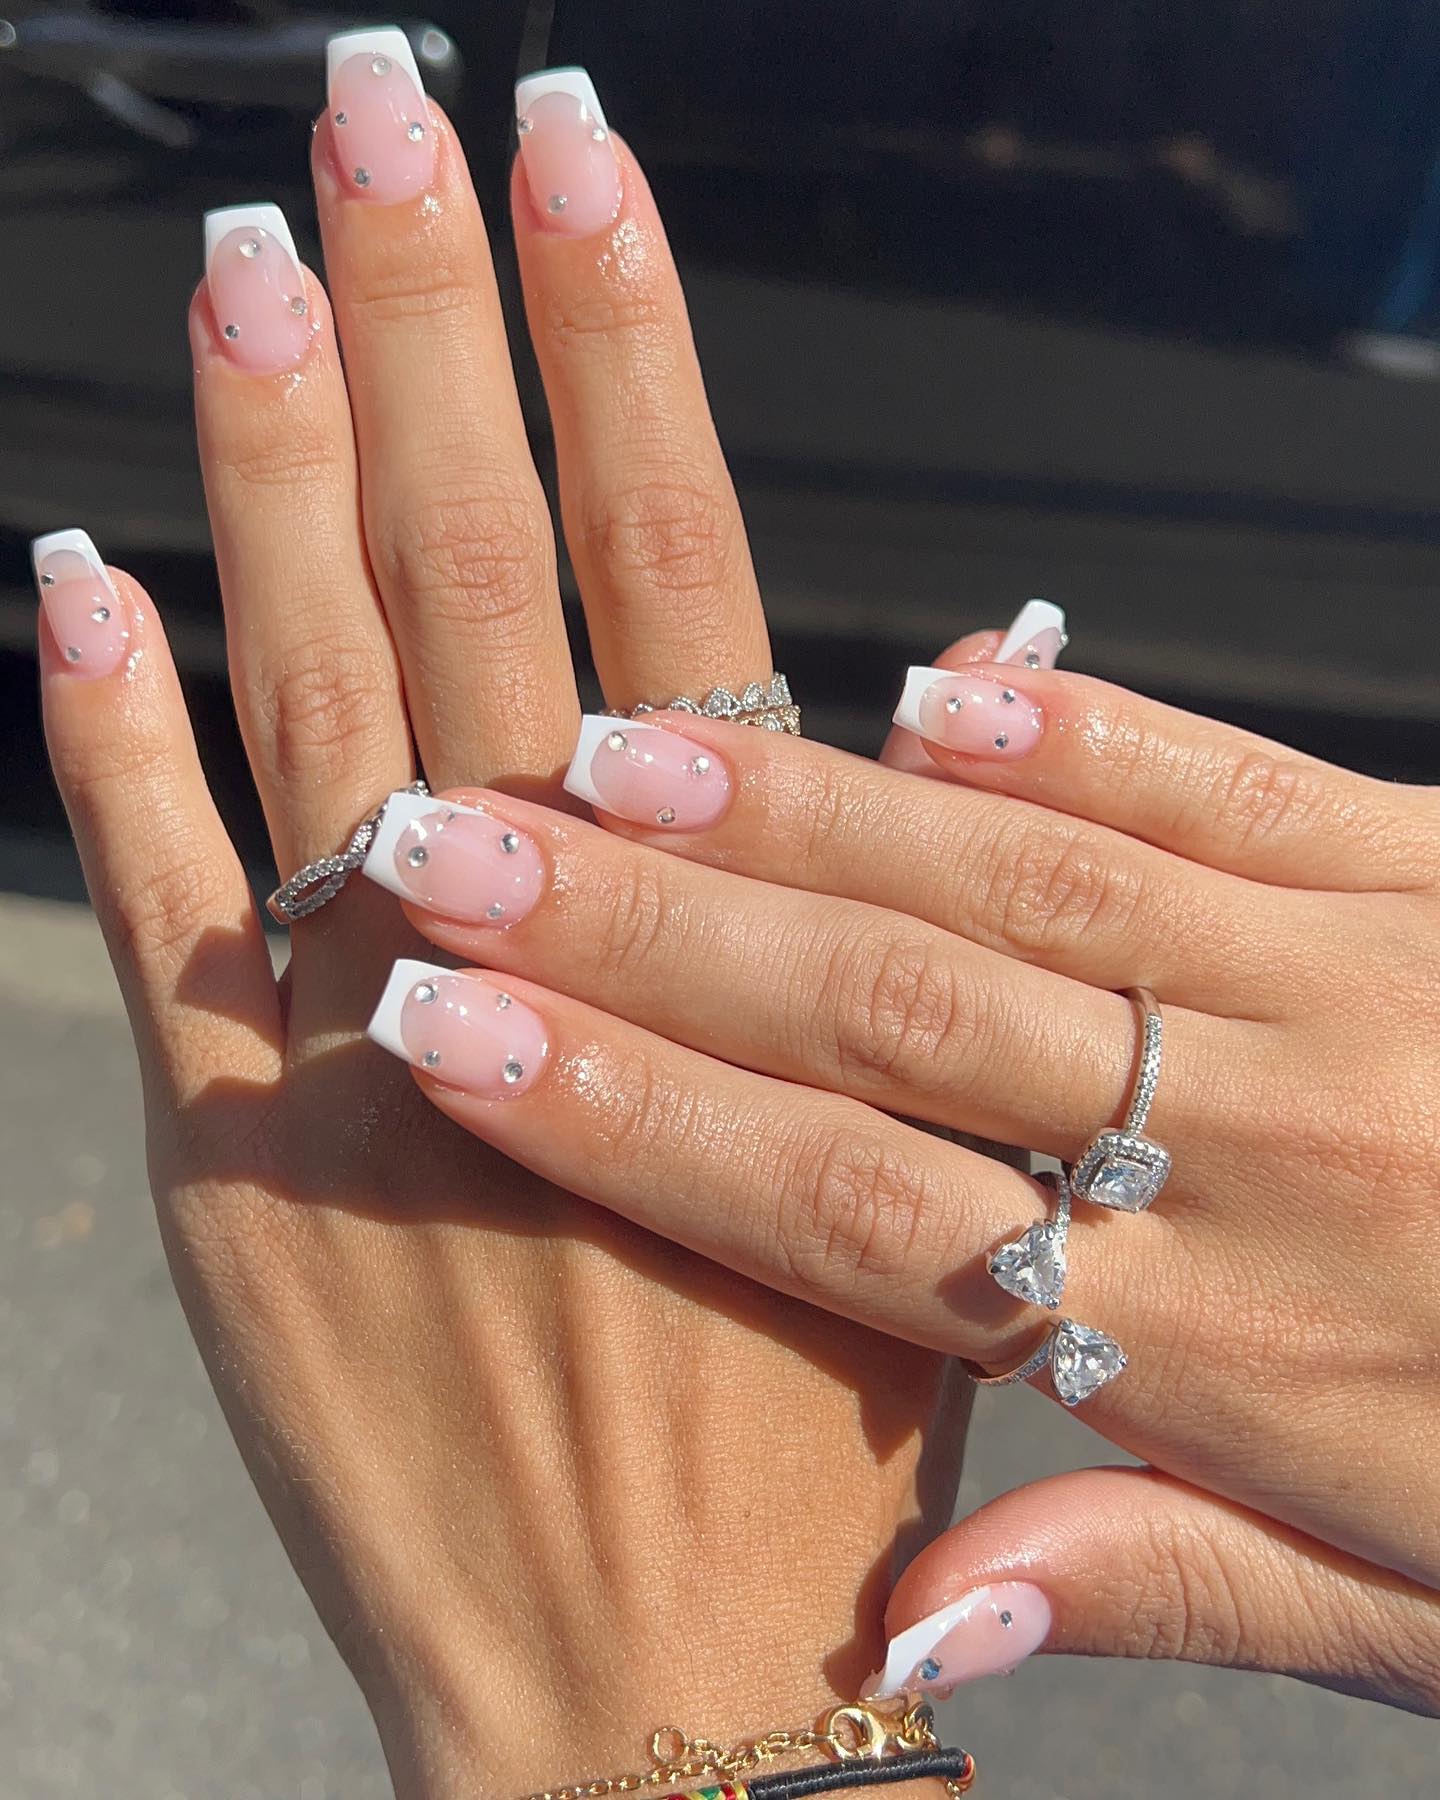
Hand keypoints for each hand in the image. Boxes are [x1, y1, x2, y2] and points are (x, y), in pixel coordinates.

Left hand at [36, 39, 954, 1796]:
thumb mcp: (925, 1145)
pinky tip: (63, 576)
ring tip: (252, 265)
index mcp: (728, 939)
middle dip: (437, 317)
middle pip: (484, 566)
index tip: (574, 165)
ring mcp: (371, 1037)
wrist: (658, 1681)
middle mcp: (548, 950)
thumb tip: (930, 683)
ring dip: (271, 462)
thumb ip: (887, 911)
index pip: (676, 561)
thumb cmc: (814, 1432)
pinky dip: (104, 730)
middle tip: (387, 110)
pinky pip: (155, 895)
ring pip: (313, 686)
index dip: (623, 346)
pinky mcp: (235, 1149)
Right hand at [364, 606, 1439, 1712]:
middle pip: (896, 1010)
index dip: (635, 1118)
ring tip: (612, 756)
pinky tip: (933, 678)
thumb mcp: (1413, 1625)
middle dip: (643, 926)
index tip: (453, 1039)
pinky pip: (1236, 784)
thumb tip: (913, 1630)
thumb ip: (1161, 1588)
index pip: (860, 1215)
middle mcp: (1276, 1142)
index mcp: (1244, 1349)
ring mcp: (1369, 982)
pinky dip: (1080, 726)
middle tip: (454, 842)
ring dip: (804, 807)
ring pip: (1029, 876)